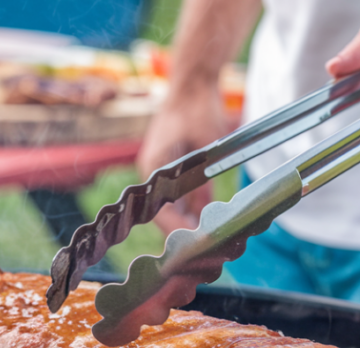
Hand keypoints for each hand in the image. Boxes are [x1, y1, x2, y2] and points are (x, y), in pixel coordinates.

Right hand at [137, 84, 227, 234]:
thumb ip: (204, 181)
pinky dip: (193, 208)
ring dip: (188, 222)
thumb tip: (205, 212)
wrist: (194, 81)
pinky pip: (182, 195)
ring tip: (204, 243)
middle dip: (181, 233)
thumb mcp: (206, 148)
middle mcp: (153, 172)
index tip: (191, 247)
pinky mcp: (175, 166)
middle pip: (164, 213)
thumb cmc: (197, 108)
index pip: (160, 212)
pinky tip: (206, 222)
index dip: (176, 231)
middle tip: (199, 254)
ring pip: (173, 206)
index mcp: (153, 167)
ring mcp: (162, 170)